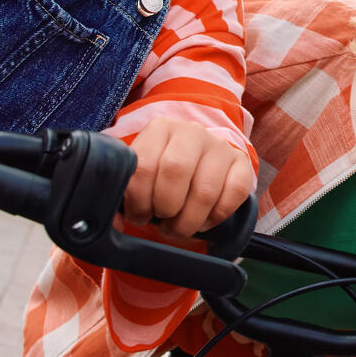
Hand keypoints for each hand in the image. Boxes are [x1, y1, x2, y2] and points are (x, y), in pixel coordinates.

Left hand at [121, 118, 254, 238]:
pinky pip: (234, 195)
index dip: (138, 200)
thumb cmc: (162, 174)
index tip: (139, 215)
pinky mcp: (241, 163)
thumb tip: (114, 221)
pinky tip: (204, 220)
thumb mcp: (140, 176)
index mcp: (160, 129)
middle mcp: (191, 131)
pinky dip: (215, 218)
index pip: (143, 166)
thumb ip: (122, 194)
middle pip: (175, 172)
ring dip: (188, 221)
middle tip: (161, 221)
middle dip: (164, 208)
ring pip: (204, 191)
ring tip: (179, 227)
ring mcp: (219, 146)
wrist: (199, 162)